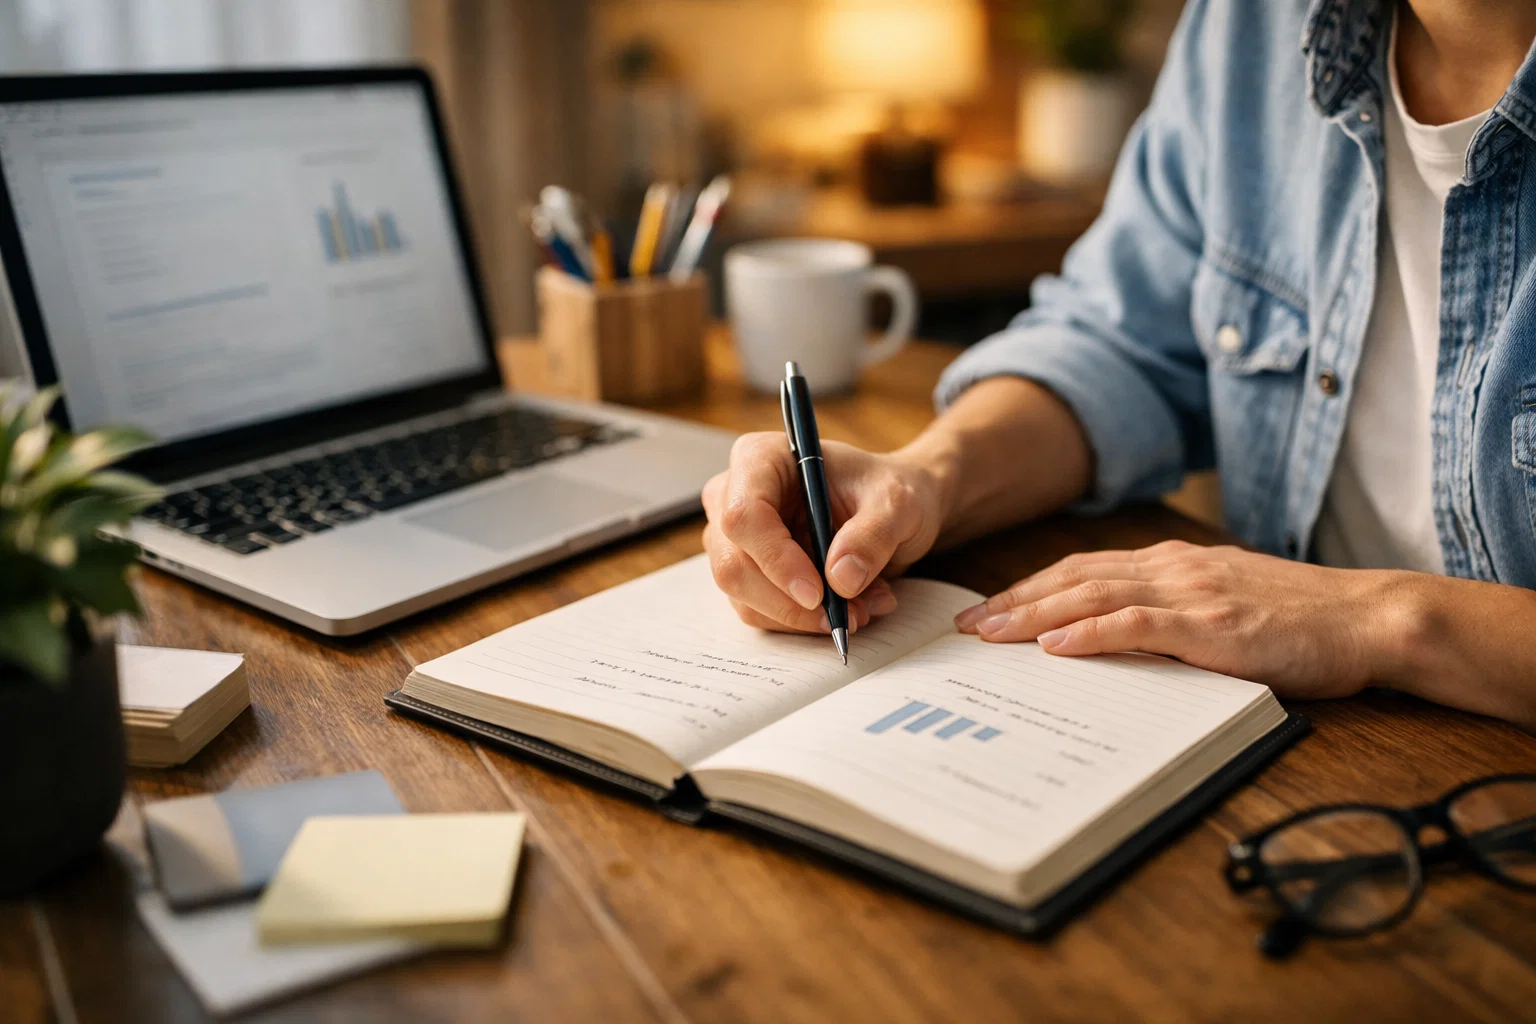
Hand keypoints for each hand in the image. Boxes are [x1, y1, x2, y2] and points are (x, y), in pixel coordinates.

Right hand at [702, 432, 948, 633]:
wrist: (888, 511)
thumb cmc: (884, 492)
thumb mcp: (896, 503)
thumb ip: (873, 535)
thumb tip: (841, 578)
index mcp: (760, 459)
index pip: (744, 515)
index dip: (775, 559)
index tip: (817, 593)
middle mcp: (734, 496)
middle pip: (734, 564)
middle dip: (792, 602)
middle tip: (850, 613)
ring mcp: (733, 539)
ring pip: (744, 597)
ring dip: (804, 617)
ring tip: (862, 606)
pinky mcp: (746, 572)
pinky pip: (760, 612)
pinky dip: (804, 621)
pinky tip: (847, 605)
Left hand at [953, 540, 1408, 698]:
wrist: (1369, 617)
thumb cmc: (1302, 620)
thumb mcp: (1224, 608)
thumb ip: (1171, 615)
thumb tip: (1117, 638)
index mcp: (1173, 565)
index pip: (1083, 570)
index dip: (1029, 588)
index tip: (987, 609)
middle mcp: (1173, 569)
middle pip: (1073, 578)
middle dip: (1013, 600)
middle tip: (965, 625)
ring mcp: (1192, 594)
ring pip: (1094, 595)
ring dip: (1033, 614)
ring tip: (989, 634)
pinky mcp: (1214, 627)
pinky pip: (1139, 625)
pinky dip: (1092, 632)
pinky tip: (1055, 645)